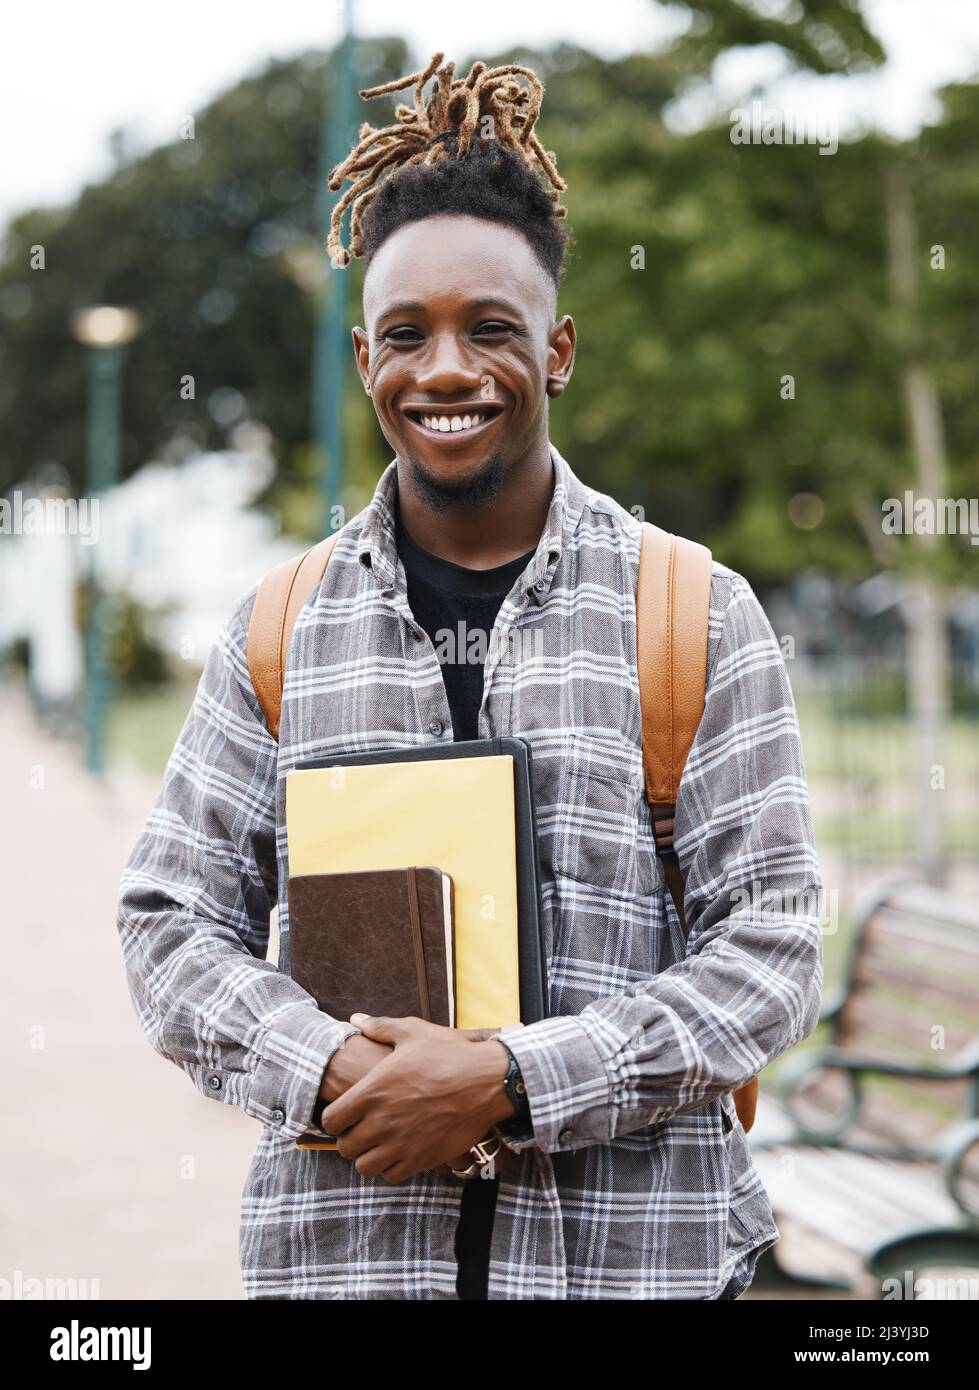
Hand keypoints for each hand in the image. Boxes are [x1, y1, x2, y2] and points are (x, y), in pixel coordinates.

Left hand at [320, 1015, 515, 1183]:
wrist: (488, 1080)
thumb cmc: (449, 1054)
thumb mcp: (413, 1032)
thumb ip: (380, 1028)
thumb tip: (356, 1019)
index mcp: (372, 1091)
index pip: (330, 1120)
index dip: (333, 1118)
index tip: (345, 1113)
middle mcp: (382, 1121)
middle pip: (345, 1147)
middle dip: (350, 1139)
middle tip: (362, 1129)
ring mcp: (402, 1143)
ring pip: (365, 1167)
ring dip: (369, 1156)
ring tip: (380, 1143)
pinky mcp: (422, 1159)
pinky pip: (393, 1175)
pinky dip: (392, 1167)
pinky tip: (401, 1150)